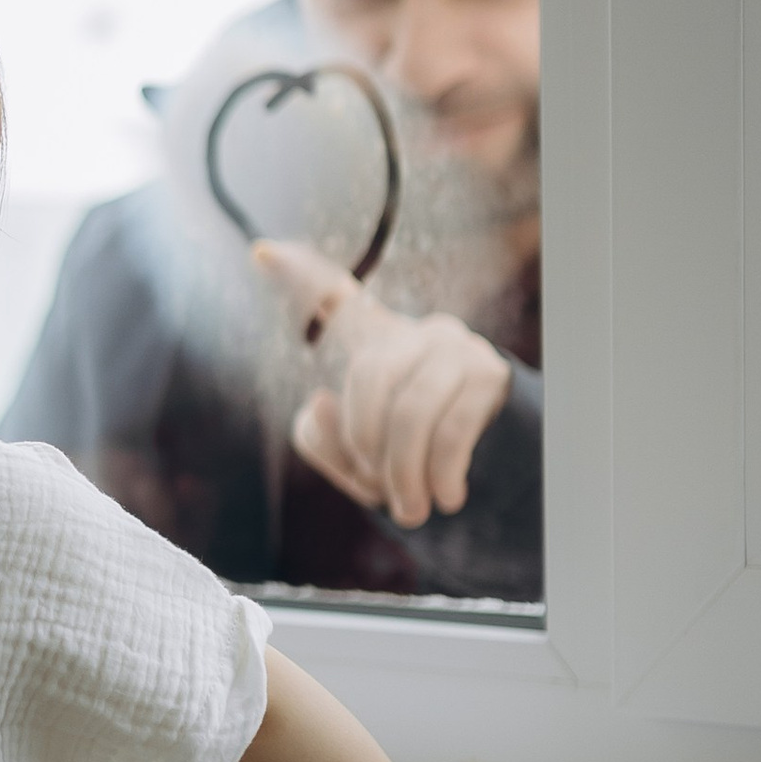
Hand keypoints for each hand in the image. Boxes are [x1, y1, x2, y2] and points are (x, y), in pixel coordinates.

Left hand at [252, 240, 513, 530]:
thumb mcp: (354, 458)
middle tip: (378, 489)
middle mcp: (416, 332)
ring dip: (405, 470)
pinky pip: (452, 427)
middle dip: (367, 442)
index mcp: (377, 344)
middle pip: (368, 377)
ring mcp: (456, 348)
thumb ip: (320, 438)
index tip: (260, 253)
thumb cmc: (413, 458)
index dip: (299, 277)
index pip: (335, 303)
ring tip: (411, 508)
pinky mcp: (490, 374)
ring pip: (411, 409)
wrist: (500, 468)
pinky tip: (446, 497)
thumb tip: (320, 403)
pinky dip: (442, 472)